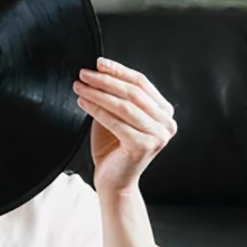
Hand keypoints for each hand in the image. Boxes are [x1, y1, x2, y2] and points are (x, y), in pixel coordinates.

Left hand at [73, 57, 176, 195]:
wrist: (114, 182)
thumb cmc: (113, 149)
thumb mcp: (116, 117)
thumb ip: (114, 97)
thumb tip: (97, 71)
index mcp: (164, 112)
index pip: (141, 84)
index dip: (119, 71)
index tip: (98, 63)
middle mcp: (167, 123)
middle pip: (133, 93)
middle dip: (106, 80)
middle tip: (85, 74)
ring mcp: (158, 135)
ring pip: (124, 106)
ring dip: (99, 93)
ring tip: (80, 86)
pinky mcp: (144, 146)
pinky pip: (117, 122)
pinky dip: (97, 109)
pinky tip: (83, 102)